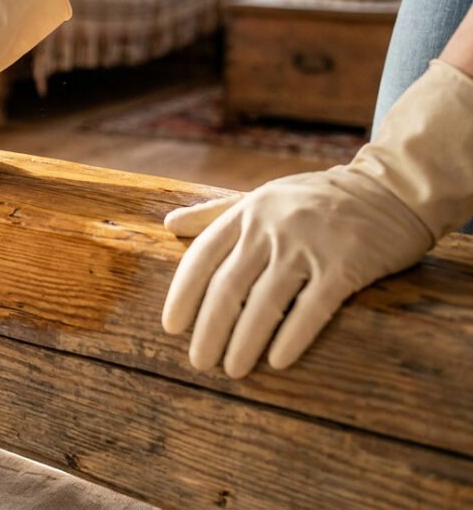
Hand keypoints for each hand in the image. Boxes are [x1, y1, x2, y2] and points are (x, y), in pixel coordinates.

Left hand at [161, 60, 472, 376]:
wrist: (391, 190)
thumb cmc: (317, 199)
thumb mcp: (262, 196)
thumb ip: (215, 211)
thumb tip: (168, 224)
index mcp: (247, 213)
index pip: (202, 258)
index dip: (183, 295)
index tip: (171, 327)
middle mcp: (271, 228)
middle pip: (227, 288)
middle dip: (209, 329)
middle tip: (199, 362)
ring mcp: (307, 246)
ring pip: (264, 304)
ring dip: (243, 343)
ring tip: (233, 369)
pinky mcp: (345, 266)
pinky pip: (311, 310)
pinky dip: (291, 339)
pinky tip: (277, 362)